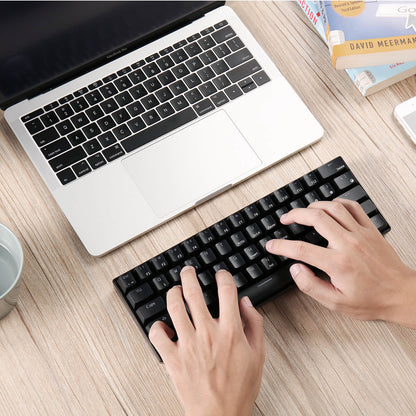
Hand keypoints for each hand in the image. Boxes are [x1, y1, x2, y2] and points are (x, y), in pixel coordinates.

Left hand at [149, 266, 264, 415]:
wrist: (220, 415)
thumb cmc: (239, 388)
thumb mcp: (258, 355)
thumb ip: (254, 324)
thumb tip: (245, 303)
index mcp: (230, 331)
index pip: (226, 291)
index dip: (223, 276)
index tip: (220, 274)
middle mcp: (207, 333)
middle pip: (193, 292)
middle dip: (189, 276)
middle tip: (188, 271)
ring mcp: (187, 344)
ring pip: (174, 307)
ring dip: (173, 293)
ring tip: (175, 290)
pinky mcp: (172, 358)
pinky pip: (157, 335)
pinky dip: (157, 326)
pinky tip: (163, 325)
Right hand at [266, 199, 415, 327]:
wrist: (401, 294)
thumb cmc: (371, 300)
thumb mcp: (336, 303)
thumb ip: (311, 285)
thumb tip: (295, 269)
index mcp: (337, 263)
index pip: (301, 249)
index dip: (281, 246)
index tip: (271, 245)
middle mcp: (348, 244)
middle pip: (315, 218)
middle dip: (295, 215)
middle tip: (285, 219)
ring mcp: (361, 234)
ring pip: (333, 208)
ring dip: (314, 206)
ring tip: (304, 211)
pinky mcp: (370, 230)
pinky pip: (354, 207)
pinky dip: (338, 202)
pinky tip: (330, 206)